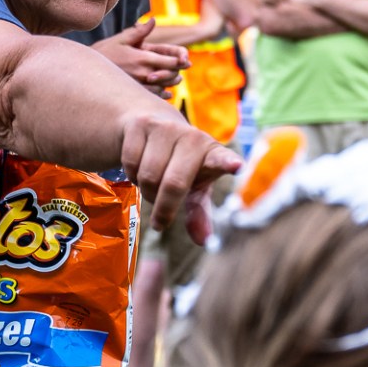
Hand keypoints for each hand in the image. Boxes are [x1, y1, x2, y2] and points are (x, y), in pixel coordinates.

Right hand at [94, 20, 187, 94]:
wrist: (87, 71)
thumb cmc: (104, 52)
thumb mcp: (121, 39)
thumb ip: (140, 32)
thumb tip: (153, 20)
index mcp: (142, 58)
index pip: (171, 62)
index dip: (181, 61)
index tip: (185, 60)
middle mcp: (144, 74)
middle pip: (171, 75)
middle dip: (178, 71)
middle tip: (181, 68)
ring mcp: (140, 86)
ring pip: (165, 86)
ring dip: (171, 82)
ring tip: (174, 77)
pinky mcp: (136, 94)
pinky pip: (156, 96)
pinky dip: (163, 93)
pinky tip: (165, 90)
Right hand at [117, 109, 241, 239]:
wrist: (154, 125)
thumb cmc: (182, 163)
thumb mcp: (195, 186)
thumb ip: (199, 213)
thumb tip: (203, 241)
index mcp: (212, 153)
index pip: (221, 159)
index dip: (228, 163)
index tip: (237, 166)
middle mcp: (192, 137)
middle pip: (174, 184)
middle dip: (164, 208)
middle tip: (160, 222)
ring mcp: (165, 128)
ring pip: (148, 176)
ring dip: (146, 192)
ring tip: (152, 189)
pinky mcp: (140, 125)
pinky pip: (130, 164)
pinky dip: (131, 176)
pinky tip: (139, 170)